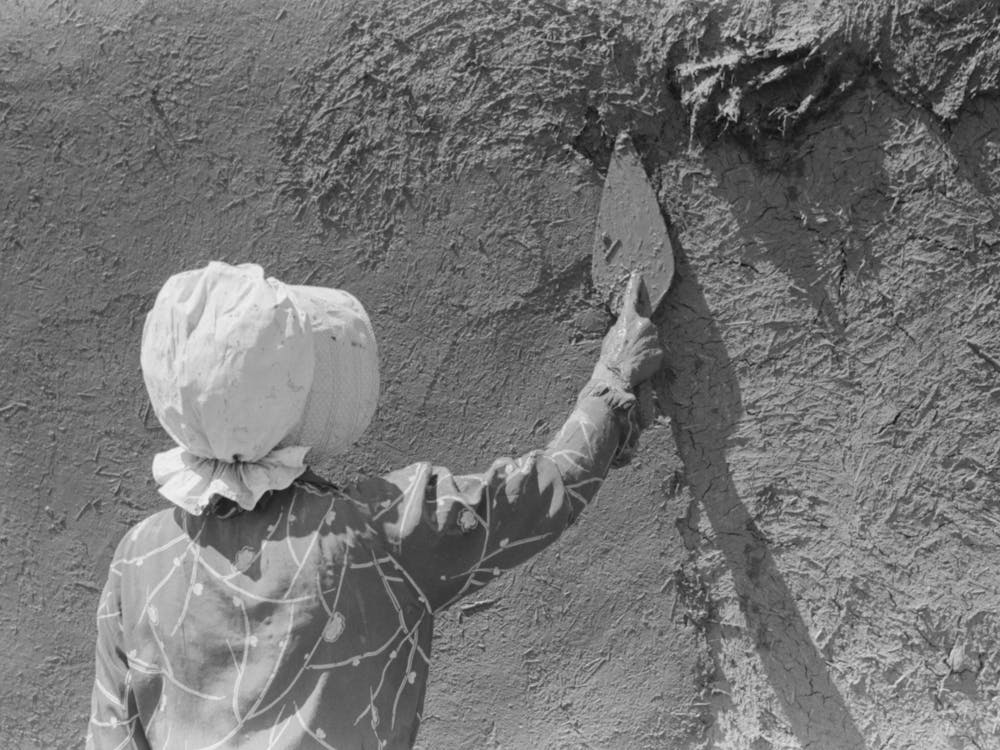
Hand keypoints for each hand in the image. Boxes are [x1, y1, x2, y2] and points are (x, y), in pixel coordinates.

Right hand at [592, 272, 663, 387]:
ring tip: (632, 358)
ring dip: (644, 346)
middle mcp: (645, 324)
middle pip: (645, 325)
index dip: (635, 285)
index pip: (632, 297)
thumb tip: (628, 326)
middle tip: (628, 347)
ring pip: (651, 339)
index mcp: (629, 318)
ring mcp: (655, 337)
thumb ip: (622, 326)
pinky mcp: (660, 351)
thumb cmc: (610, 357)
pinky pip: (655, 351)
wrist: (616, 375)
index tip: (638, 274)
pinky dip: (649, 357)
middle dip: (639, 334)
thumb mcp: (611, 335)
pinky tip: (639, 363)